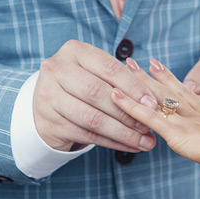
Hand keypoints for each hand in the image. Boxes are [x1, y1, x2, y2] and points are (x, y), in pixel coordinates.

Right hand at [33, 40, 157, 151]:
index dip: (134, 87)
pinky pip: (87, 135)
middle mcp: (56, 70)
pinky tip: (130, 146)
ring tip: (144, 141)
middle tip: (149, 125)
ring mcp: (49, 97)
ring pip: (93, 118)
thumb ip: (120, 81)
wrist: (46, 105)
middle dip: (128, 111)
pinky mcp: (49, 123)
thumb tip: (152, 102)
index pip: (109, 68)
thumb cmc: (81, 86)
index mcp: (74, 51)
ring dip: (123, 132)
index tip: (152, 103)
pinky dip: (112, 143)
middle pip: (99, 93)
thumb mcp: (96, 73)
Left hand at [111, 58, 199, 175]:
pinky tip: (114, 98)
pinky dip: (129, 107)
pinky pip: (147, 116)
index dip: (169, 77)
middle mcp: (194, 110)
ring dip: (133, 84)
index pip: (184, 90)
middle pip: (165, 88)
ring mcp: (183, 119)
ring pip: (153, 97)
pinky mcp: (176, 131)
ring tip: (118, 70)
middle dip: (146, 74)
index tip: (155, 65)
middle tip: (131, 60)